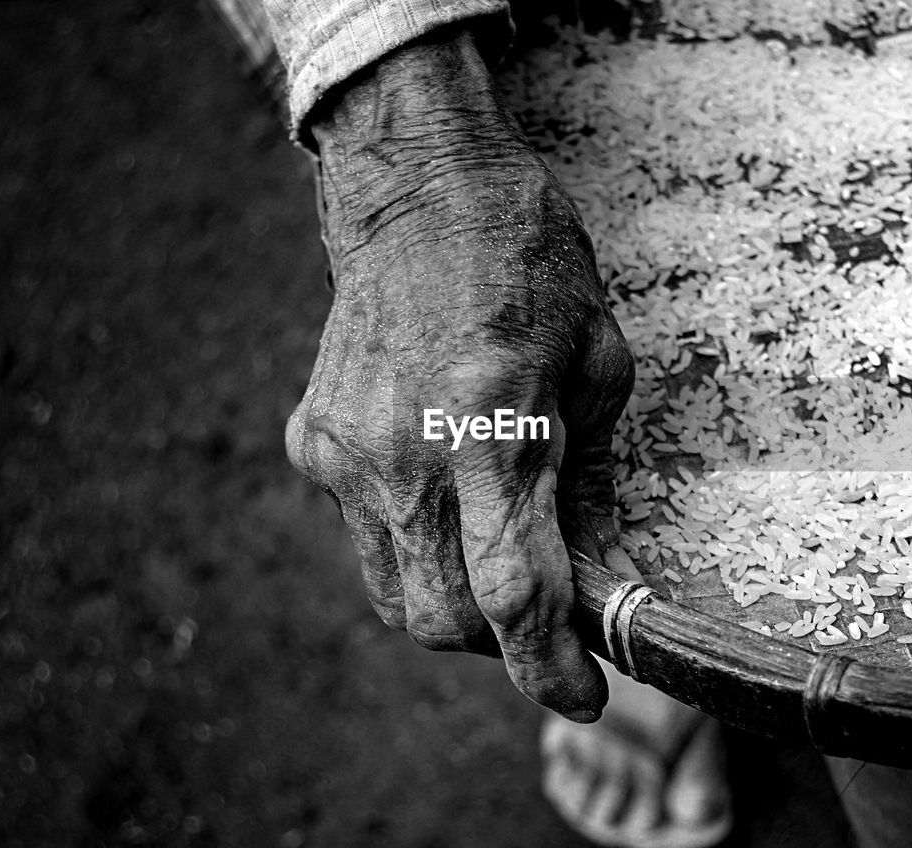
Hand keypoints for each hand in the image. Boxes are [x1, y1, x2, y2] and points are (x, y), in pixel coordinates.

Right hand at [285, 26, 634, 720]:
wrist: (418, 196)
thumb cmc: (530, 265)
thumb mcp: (598, 364)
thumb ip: (586, 482)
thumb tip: (589, 574)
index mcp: (491, 423)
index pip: (512, 594)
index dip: (549, 668)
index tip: (581, 691)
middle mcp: (403, 451)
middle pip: (441, 620)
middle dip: (499, 643)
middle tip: (540, 608)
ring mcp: (346, 450)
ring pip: (394, 594)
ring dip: (451, 605)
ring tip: (491, 552)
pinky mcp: (313, 441)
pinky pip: (362, 537)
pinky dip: (411, 545)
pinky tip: (440, 492)